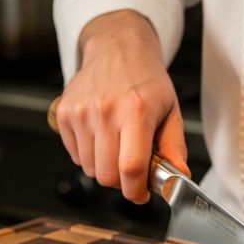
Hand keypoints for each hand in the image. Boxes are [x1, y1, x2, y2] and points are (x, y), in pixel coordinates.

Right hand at [55, 10, 189, 203]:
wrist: (116, 49)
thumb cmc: (145, 80)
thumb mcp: (170, 110)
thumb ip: (174, 147)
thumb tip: (178, 178)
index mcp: (136, 111)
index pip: (131, 168)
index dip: (136, 191)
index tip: (141, 194)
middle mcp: (105, 111)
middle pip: (106, 175)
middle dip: (121, 182)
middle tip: (131, 169)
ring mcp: (81, 112)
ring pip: (88, 169)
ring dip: (104, 168)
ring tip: (116, 147)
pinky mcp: (64, 114)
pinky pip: (75, 155)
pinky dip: (88, 155)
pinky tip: (100, 136)